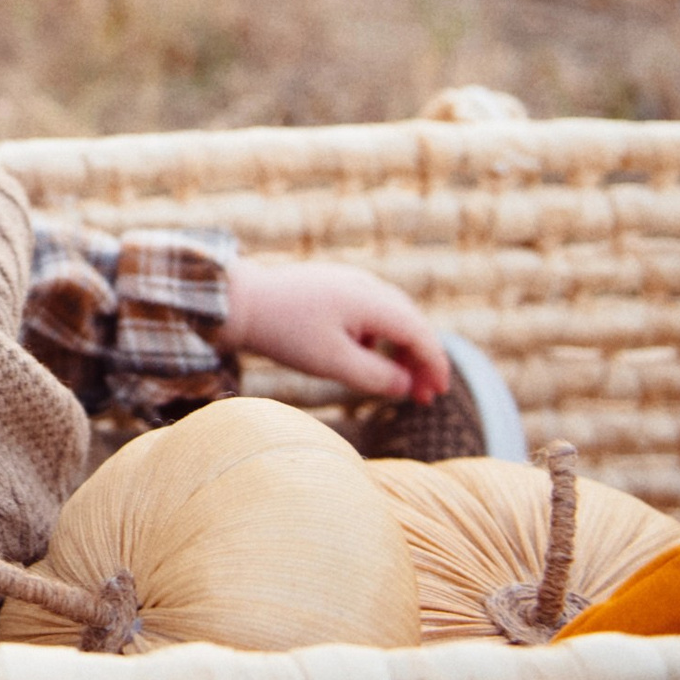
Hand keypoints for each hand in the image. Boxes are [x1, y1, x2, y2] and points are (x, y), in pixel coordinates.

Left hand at [216, 259, 451, 401]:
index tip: (440, 392)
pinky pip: (369, 313)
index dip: (435, 363)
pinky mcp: (333, 287)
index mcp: (370, 299)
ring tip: (402, 384)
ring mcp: (349, 282)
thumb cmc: (284, 333)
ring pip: (391, 316)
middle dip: (422, 360)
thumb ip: (376, 376)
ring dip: (401, 349)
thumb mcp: (333, 363)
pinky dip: (380, 338)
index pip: (418, 332)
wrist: (238, 302)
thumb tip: (407, 385)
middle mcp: (365, 284)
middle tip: (425, 397)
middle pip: (410, 321)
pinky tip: (371, 361)